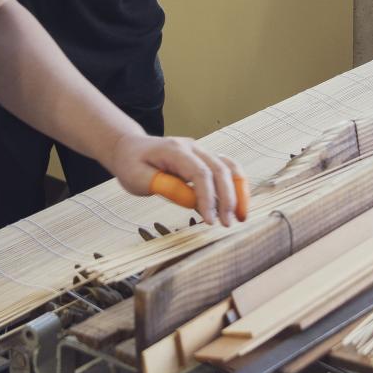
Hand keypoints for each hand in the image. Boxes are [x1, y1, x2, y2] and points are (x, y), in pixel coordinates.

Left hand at [108, 133, 245, 226]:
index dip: (208, 198)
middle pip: (220, 169)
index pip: (200, 173)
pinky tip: (237, 206)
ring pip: (229, 167)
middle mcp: (193, 147)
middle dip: (228, 198)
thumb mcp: (138, 178)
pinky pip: (227, 170)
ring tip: (241, 217)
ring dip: (239, 191)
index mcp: (175, 150)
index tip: (210, 221)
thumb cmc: (132, 164)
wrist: (130, 148)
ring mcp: (201, 151)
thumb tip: (193, 201)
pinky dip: (236, 186)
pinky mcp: (205, 159)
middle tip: (227, 224)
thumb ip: (166, 187)